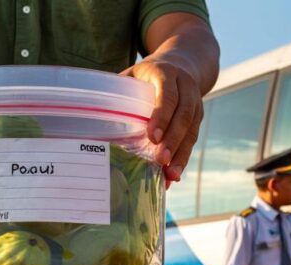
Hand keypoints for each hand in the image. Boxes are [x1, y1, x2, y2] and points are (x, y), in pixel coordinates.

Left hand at [122, 57, 203, 182]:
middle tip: (161, 160)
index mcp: (167, 73)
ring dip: (181, 154)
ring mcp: (196, 102)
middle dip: (173, 139)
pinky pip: (192, 139)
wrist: (182, 64)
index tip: (152, 137)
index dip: (162, 116)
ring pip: (192, 129)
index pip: (168, 95)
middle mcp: (186, 86)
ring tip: (171, 175)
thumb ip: (117, 90)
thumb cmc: (148, 74)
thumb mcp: (133, 74)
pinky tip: (173, 174)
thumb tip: (91, 114)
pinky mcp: (198, 117)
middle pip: (184, 115)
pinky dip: (183, 157)